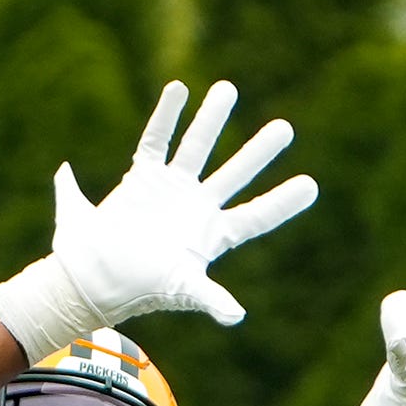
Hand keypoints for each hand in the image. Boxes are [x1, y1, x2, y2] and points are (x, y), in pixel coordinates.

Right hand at [0, 81, 315, 347]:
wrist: (94, 279)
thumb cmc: (139, 290)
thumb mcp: (181, 290)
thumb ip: (210, 298)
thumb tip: (237, 316)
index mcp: (213, 236)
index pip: (256, 215)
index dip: (283, 202)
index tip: (311, 186)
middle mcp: (196, 208)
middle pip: (235, 173)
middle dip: (259, 151)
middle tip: (285, 128)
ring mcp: (171, 190)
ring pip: (197, 147)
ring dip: (211, 119)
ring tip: (228, 88)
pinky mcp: (142, 179)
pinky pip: (156, 141)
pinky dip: (165, 116)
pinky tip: (179, 89)